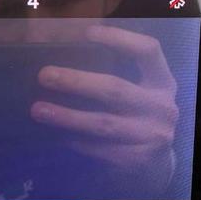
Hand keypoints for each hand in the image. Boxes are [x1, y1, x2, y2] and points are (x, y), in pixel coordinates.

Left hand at [30, 25, 178, 178]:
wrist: (156, 166)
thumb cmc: (136, 119)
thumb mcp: (139, 94)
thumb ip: (117, 74)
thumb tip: (64, 54)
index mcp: (162, 82)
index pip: (148, 51)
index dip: (120, 38)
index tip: (87, 33)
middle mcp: (160, 107)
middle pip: (115, 89)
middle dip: (76, 82)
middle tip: (44, 76)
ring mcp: (150, 136)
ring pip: (102, 123)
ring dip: (66, 116)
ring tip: (38, 110)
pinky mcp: (136, 161)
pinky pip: (98, 149)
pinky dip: (74, 141)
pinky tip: (55, 135)